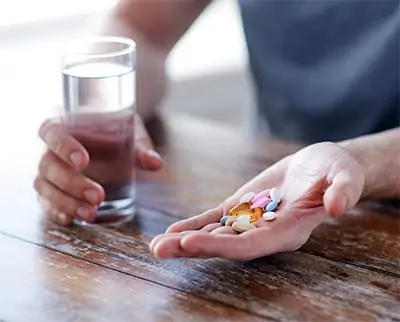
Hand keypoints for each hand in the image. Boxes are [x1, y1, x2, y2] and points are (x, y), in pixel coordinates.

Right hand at [34, 114, 161, 225]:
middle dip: (72, 183)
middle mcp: (50, 148)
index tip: (83, 161)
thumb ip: (140, 147)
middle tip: (98, 196)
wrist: (108, 137)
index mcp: (63, 125)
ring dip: (67, 202)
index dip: (64, 146)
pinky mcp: (52, 189)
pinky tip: (72, 219)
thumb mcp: (129, 132)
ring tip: (91, 214)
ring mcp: (49, 171)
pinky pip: (46, 202)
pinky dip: (57, 211)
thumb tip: (155, 163)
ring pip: (45, 187)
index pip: (53, 132)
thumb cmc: (113, 131)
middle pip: (49, 165)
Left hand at [150, 142, 364, 260]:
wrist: (322, 165)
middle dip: (192, 247)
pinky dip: (193, 223)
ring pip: (215, 233)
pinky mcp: (242, 206)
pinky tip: (171, 230)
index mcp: (289, 231)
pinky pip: (214, 217)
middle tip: (159, 249)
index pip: (251, 245)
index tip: (190, 242)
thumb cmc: (337, 172)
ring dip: (185, 239)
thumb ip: (342, 191)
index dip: (221, 246)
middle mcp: (266, 232)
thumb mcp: (345, 176)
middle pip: (225, 244)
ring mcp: (251, 220)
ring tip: (156, 245)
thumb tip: (336, 207)